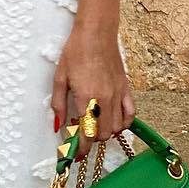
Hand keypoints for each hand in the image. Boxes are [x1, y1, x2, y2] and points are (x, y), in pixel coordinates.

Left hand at [51, 22, 134, 138]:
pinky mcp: (126, 89)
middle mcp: (104, 100)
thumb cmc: (75, 52)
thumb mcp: (60, 78)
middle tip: (80, 134)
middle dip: (90, 139)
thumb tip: (58, 126)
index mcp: (85, 98)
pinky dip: (123, 123)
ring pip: (115, 128)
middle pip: (101, 134)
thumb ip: (58, 105)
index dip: (80, 148)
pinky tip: (113, 121)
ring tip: (94, 125)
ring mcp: (117, 95)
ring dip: (104, 132)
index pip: (86, 134)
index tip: (75, 153)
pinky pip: (130, 114)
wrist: (96, 33)